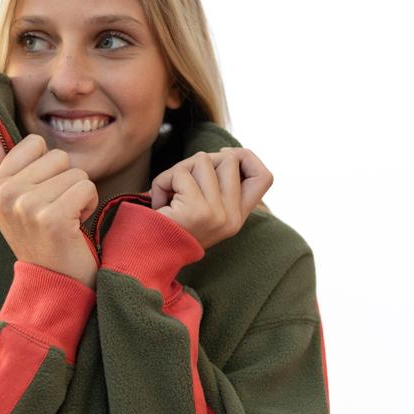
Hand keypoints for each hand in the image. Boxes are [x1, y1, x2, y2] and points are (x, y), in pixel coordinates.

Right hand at [0, 131, 99, 288]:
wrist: (54, 283)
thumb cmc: (40, 239)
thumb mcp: (15, 203)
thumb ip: (3, 166)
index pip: (35, 144)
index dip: (48, 168)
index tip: (42, 196)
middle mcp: (6, 194)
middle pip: (58, 156)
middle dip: (66, 182)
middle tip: (56, 212)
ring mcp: (27, 206)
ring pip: (76, 173)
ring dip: (79, 196)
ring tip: (66, 220)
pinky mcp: (52, 218)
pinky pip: (87, 187)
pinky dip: (89, 205)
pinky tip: (76, 226)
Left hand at [148, 147, 273, 249]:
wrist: (148, 259)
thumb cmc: (168, 228)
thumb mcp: (201, 209)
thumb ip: (218, 185)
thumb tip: (225, 154)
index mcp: (236, 218)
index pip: (264, 178)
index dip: (247, 157)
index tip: (222, 156)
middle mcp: (232, 218)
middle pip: (230, 159)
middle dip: (200, 161)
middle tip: (182, 182)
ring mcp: (218, 215)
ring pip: (203, 160)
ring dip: (178, 171)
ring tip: (169, 195)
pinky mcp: (198, 210)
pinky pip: (180, 173)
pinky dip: (162, 182)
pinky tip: (159, 203)